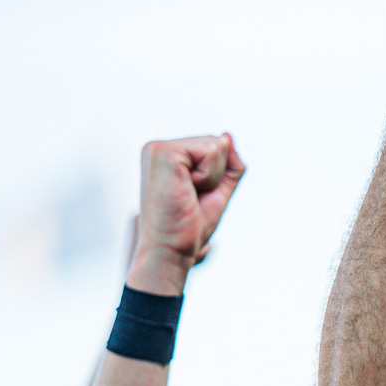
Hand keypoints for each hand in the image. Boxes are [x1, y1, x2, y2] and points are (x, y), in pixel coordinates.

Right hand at [129, 135, 243, 290]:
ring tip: (188, 195)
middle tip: (191, 199)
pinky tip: (186, 190)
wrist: (171, 250)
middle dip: (216, 176)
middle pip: (217, 142)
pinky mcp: (163, 151)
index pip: (214, 147)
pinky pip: (210, 150)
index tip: (193, 197)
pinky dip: (208, 177)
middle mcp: (159, 147)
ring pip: (216, 144)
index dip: (217, 177)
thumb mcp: (218, 190)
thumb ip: (227, 164)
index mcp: (168, 156)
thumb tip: (227, 135)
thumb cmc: (191, 227)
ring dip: (212, 178)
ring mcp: (158, 147)